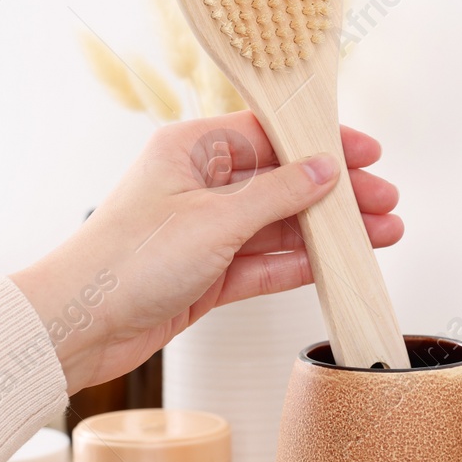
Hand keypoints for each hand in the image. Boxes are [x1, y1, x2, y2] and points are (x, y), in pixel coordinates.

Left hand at [10, 111, 402, 393]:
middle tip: (384, 202)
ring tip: (380, 236)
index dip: (322, 143)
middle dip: (336, 194)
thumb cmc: (125, 262)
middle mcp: (199, 186)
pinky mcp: (207, 275)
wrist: (77, 326)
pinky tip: (339, 265)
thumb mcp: (214, 220)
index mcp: (190, 149)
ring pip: (280, 226)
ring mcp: (205, 232)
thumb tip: (323, 171)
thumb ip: (276, 195)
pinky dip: (301, 264)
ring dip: (327, 233)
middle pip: (282, 182)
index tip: (366, 154)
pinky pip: (265, 263)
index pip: (270, 135)